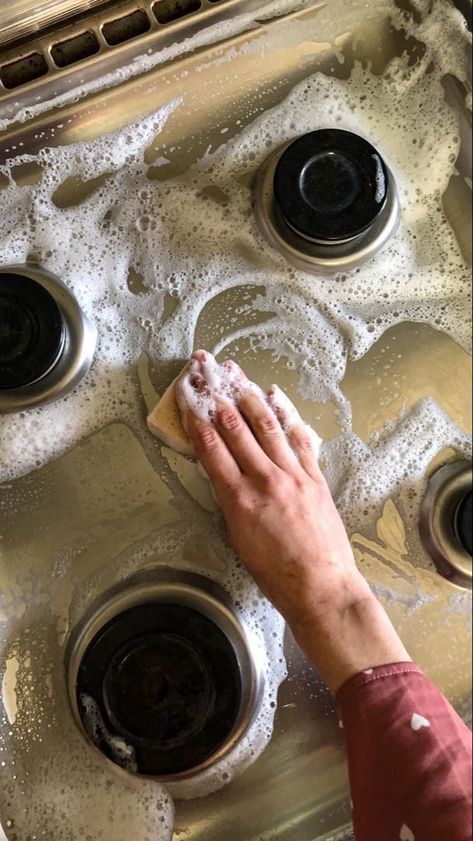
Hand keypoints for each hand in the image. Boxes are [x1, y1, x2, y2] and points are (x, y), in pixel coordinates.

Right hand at [177, 352, 409, 692]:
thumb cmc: (275, 572)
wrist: (320, 586)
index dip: (195, 416)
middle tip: (206, 370)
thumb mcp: (238, 537)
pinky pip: (298, 438)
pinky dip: (286, 415)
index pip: (211, 447)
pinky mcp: (314, 477)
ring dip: (249, 396)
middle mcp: (265, 478)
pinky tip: (276, 396)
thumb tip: (224, 473)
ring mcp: (293, 474)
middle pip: (236, 427)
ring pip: (267, 425)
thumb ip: (230, 499)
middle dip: (218, 395)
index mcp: (239, 498)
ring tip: (236, 374)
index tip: (186, 395)